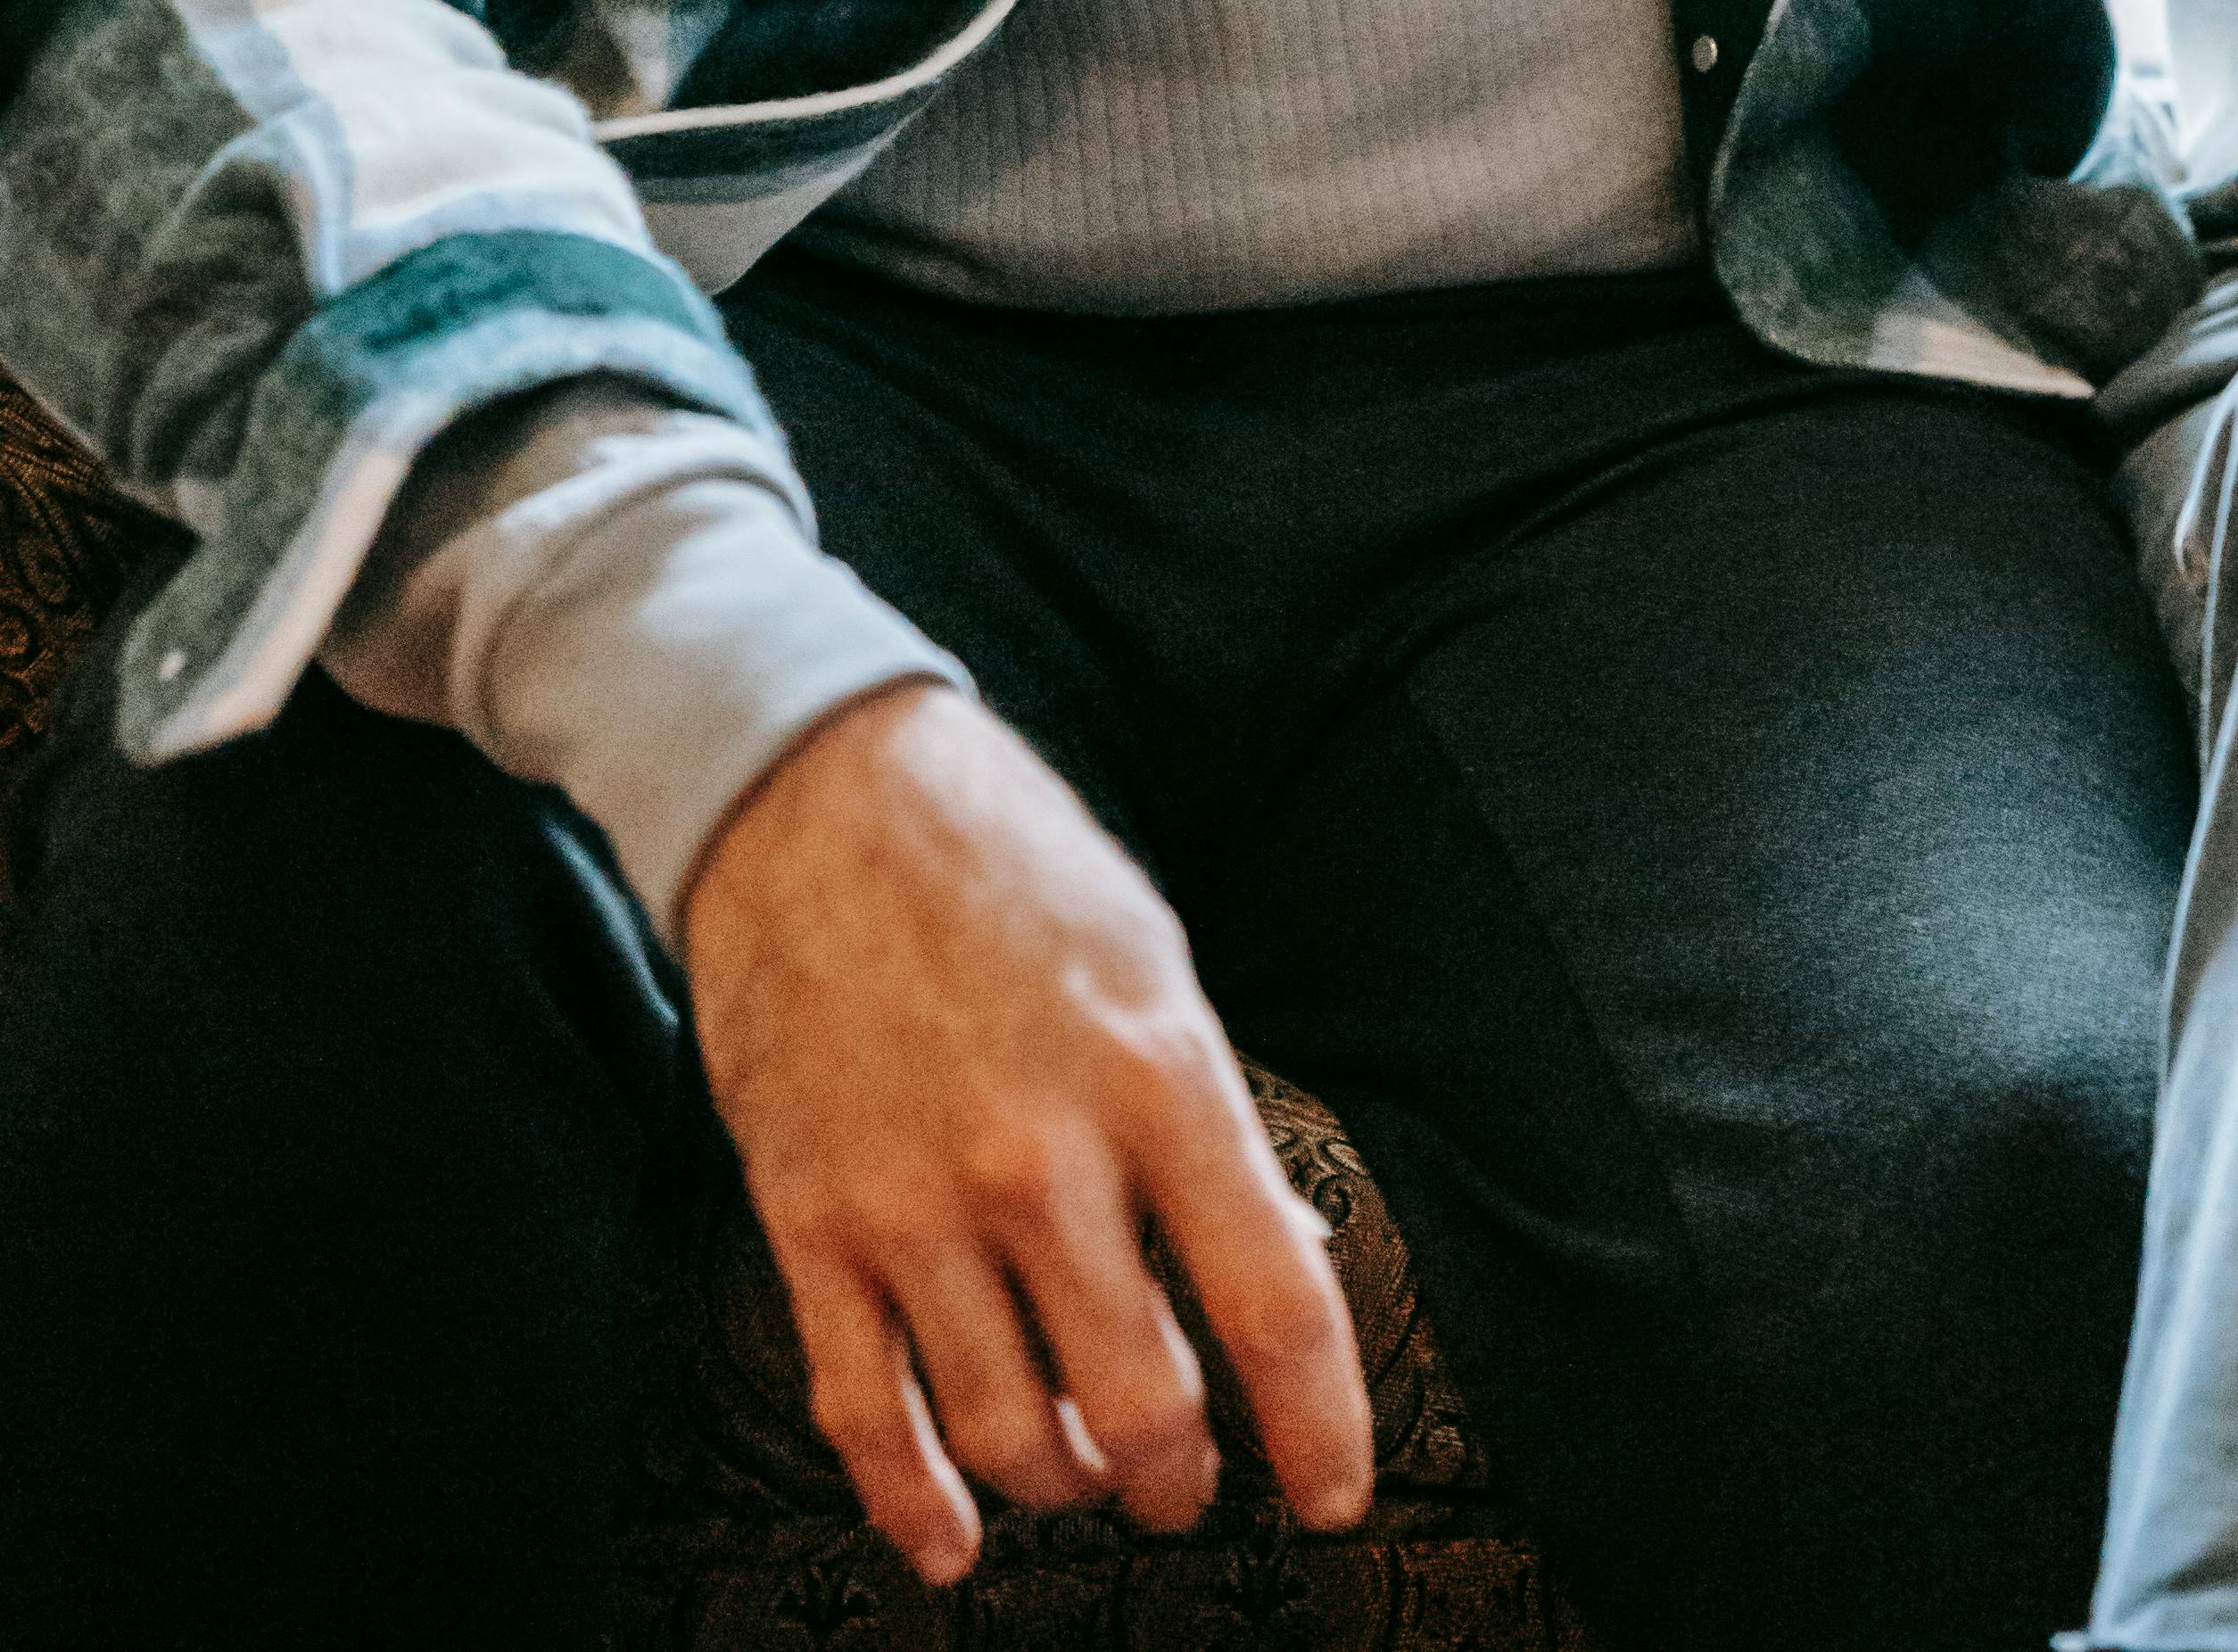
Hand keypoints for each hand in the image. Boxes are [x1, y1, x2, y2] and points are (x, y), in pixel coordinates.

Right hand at [678, 682, 1373, 1590]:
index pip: (1270, 1302)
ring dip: (1063, 1484)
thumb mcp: (1153, 963)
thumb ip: (1210, 1120)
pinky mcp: (812, 1222)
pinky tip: (951, 1538)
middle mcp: (1042, 1157)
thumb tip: (1278, 1257)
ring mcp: (918, 1200)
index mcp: (1156, 1075)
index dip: (1320, 1429)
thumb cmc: (1008, 864)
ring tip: (1083, 1476)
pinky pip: (866, 1412)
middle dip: (1178, 1478)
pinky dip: (913, 1504)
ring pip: (1011, 1431)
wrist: (819, 792)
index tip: (1333, 1498)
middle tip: (1187, 1487)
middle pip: (1141, 1402)